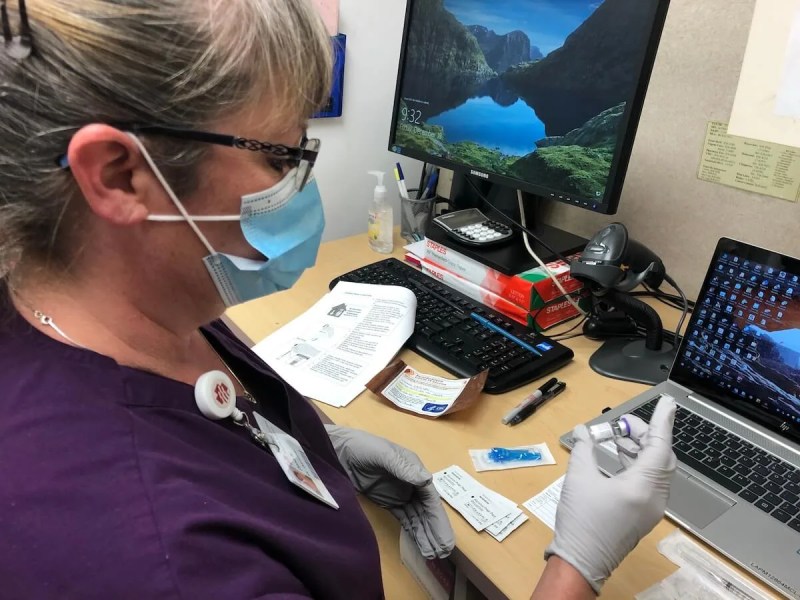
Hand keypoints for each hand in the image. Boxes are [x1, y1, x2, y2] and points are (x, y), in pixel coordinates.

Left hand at [325, 424, 454, 558]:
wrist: (339, 451)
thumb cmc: (363, 448)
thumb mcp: (383, 454)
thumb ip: (403, 467)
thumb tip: (427, 480)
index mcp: (414, 470)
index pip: (430, 498)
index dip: (438, 519)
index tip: (444, 538)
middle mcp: (412, 483)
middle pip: (427, 510)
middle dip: (435, 531)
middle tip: (442, 552)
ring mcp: (400, 494)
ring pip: (418, 517)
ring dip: (426, 535)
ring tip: (433, 555)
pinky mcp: (389, 502)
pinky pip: (405, 519)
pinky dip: (413, 532)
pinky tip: (421, 545)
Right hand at [545, 396, 676, 593]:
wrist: (581, 562)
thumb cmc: (581, 521)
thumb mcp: (578, 478)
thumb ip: (583, 448)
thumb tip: (583, 430)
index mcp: (643, 486)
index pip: (660, 445)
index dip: (663, 421)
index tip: (668, 403)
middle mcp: (654, 497)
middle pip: (661, 457)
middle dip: (645, 435)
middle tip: (624, 422)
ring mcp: (652, 508)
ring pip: (656, 470)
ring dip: (640, 450)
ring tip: (618, 437)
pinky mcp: (644, 515)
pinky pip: (650, 482)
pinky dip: (638, 465)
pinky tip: (619, 458)